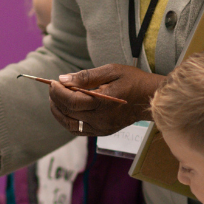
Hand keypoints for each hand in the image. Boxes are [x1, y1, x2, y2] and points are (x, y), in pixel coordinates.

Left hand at [48, 64, 164, 136]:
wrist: (151, 99)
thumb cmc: (133, 80)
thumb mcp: (111, 71)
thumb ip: (86, 76)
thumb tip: (63, 79)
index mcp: (104, 103)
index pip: (72, 101)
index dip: (58, 92)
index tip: (53, 82)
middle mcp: (101, 119)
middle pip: (68, 112)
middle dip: (55, 99)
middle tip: (53, 87)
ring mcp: (101, 128)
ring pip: (69, 124)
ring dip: (58, 112)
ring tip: (55, 98)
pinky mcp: (102, 132)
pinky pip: (78, 130)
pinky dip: (67, 120)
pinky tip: (65, 109)